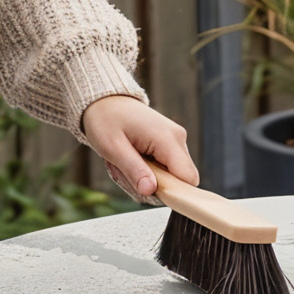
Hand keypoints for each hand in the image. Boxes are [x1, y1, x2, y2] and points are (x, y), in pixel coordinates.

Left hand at [83, 95, 197, 201]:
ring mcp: (176, 141)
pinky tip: (132, 161)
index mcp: (167, 139)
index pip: (188, 178)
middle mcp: (178, 139)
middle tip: (126, 174)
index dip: (172, 193)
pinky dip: (148, 172)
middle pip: (180, 181)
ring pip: (172, 177)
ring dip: (148, 179)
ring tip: (126, 164)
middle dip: (154, 187)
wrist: (105, 101)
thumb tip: (150, 191)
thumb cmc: (106, 120)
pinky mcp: (170, 144)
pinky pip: (167, 169)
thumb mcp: (113, 148)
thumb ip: (134, 170)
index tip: (146, 190)